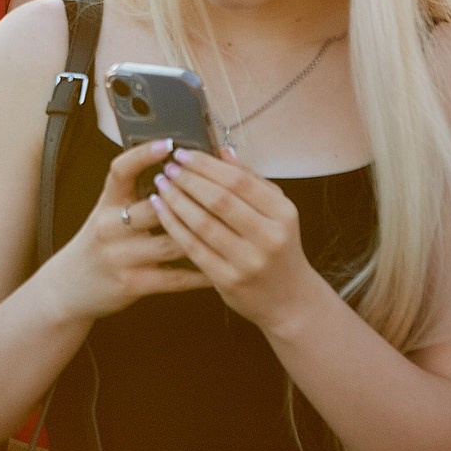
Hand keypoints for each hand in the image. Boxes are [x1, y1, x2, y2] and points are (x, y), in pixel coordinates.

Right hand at [42, 138, 213, 322]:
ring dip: (203, 235)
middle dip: (191, 199)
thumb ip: (137, 194)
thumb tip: (179, 169)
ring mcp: (119, 256)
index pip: (120, 170)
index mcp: (106, 203)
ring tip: (231, 228)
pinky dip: (200, 273)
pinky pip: (174, 277)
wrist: (69, 287)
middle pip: (156, 206)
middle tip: (224, 193)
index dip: (143, 154)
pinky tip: (220, 267)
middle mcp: (109, 226)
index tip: (169, 143)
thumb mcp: (108, 214)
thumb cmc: (100, 245)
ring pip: (171, 242)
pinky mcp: (131, 284)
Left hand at [147, 146, 321, 330]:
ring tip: (161, 185)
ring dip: (177, 200)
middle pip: (220, 200)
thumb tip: (222, 151)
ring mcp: (249, 261)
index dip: (206, 165)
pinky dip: (174, 226)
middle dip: (188, 180)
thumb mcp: (277, 212)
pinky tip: (161, 210)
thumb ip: (252, 180)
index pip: (239, 181)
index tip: (183, 154)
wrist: (289, 300)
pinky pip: (194, 248)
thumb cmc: (279, 248)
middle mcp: (269, 237)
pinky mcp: (229, 281)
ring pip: (203, 224)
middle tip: (167, 167)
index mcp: (283, 213)